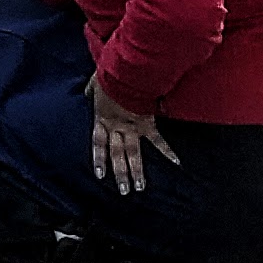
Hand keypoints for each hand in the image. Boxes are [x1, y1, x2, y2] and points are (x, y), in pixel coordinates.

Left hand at [89, 82, 179, 198]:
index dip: (99, 159)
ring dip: (137, 171)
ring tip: (140, 187)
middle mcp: (117, 127)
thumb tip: (86, 93)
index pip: (99, 144)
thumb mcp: (94, 84)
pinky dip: (168, 151)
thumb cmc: (109, 75)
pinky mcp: (147, 123)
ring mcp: (132, 127)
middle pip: (117, 154)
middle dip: (120, 173)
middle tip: (124, 191)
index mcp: (102, 119)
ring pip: (134, 153)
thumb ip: (91, 92)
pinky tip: (177, 163)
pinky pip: (158, 140)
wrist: (125, 71)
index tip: (101, 175)